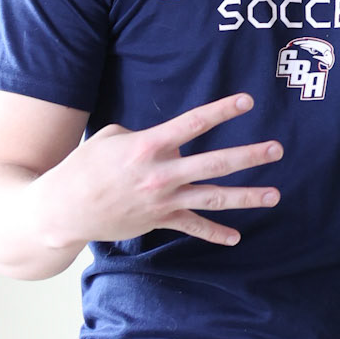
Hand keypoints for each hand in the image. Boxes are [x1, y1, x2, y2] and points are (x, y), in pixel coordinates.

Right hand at [38, 93, 281, 249]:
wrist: (62, 209)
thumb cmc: (83, 167)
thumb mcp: (110, 138)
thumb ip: (143, 135)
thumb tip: (167, 141)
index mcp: (147, 146)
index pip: (193, 124)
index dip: (221, 111)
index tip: (247, 101)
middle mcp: (160, 174)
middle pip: (215, 163)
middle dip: (249, 156)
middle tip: (277, 149)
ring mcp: (162, 200)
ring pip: (213, 197)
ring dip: (247, 196)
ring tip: (275, 194)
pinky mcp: (159, 221)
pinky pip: (193, 228)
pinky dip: (215, 233)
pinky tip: (236, 237)